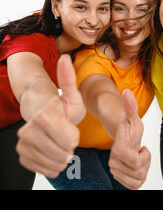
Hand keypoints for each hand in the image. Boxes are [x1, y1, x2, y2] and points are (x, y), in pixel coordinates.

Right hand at [16, 54, 84, 177]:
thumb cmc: (61, 106)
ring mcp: (24, 143)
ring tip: (62, 145)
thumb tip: (65, 58)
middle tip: (67, 138)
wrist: (42, 116)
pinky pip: (43, 168)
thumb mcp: (71, 94)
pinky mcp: (22, 155)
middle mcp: (30, 130)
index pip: (70, 139)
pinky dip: (53, 164)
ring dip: (62, 157)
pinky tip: (54, 152)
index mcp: (45, 115)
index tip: (72, 130)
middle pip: (62, 153)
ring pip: (53, 163)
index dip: (75, 137)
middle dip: (69, 148)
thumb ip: (68, 79)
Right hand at [109, 89, 150, 189]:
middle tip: (139, 151)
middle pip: (139, 172)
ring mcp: (116, 172)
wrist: (123, 138)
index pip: (137, 162)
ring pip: (138, 180)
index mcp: (119, 150)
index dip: (144, 156)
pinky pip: (134, 186)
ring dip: (142, 170)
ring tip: (138, 158)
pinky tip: (136, 166)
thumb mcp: (133, 117)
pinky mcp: (120, 179)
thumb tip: (126, 92)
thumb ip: (130, 106)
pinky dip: (139, 177)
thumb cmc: (129, 129)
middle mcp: (114, 163)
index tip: (141, 147)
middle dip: (145, 162)